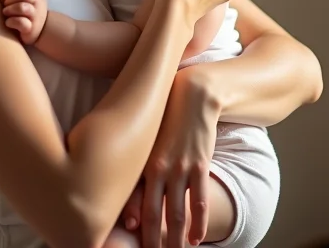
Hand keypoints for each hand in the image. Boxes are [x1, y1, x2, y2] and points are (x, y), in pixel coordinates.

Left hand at [1, 0, 47, 45]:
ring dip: (9, 9)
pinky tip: (8, 22)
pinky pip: (20, 22)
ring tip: (5, 13)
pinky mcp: (30, 29)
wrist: (38, 32)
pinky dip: (11, 21)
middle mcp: (38, 3)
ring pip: (22, 7)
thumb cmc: (27, 12)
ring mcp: (35, 16)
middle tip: (5, 4)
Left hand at [122, 74, 219, 247]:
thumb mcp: (147, 140)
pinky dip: (197, 224)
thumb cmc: (166, 119)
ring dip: (176, 239)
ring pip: (177, 214)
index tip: (130, 246)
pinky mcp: (200, 166)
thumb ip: (138, 165)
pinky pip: (199, 201)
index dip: (134, 229)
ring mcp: (181, 168)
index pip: (135, 204)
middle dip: (153, 241)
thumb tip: (128, 191)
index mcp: (142, 162)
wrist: (192, 95)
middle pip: (155, 215)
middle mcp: (159, 168)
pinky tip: (195, 239)